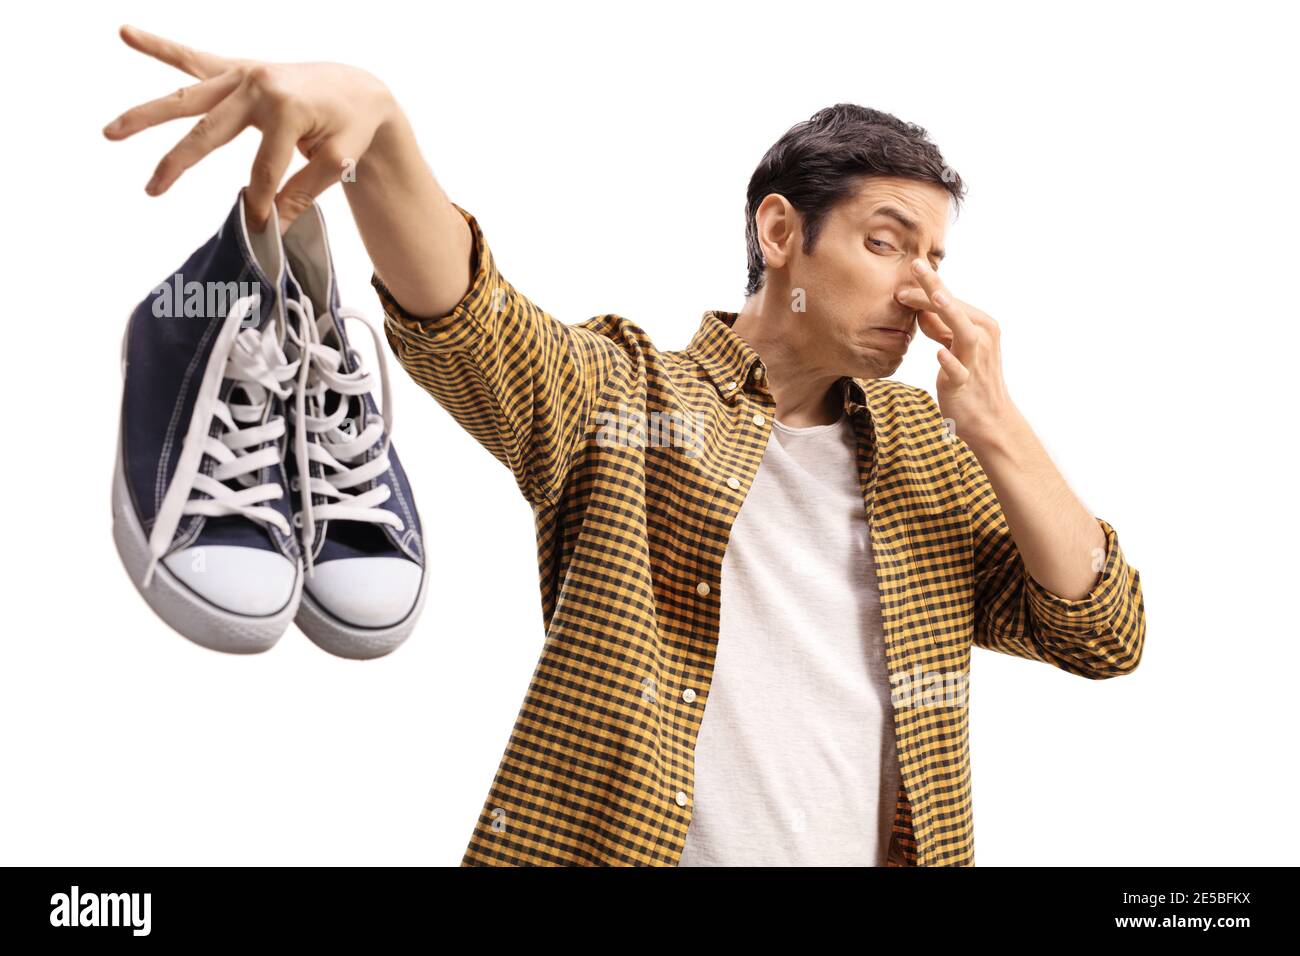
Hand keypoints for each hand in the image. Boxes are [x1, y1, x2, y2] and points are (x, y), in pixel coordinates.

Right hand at [102, 25, 397, 230]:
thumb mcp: (338, 162)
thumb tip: (272, 228)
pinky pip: (194, 58)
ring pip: (188, 98)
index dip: (262, 200)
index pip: (264, 168)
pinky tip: (127, 32)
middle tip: (152, 189)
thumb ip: (302, 192)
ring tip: (111, 131)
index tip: (262, 226)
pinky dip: (160, 46)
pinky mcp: (239, 69)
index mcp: (287, 110)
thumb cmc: (350, 127)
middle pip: (209, 132)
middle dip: (179, 164)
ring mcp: (245, 75)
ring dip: (148, 114)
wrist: (359, 88)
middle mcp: (259, 87)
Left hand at [898, 258, 1017, 449]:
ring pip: (963, 333)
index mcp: (980, 326)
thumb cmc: (970, 380)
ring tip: (935, 297)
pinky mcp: (965, 384)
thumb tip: (920, 308)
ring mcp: (975, 361)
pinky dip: (950, 362)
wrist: (989, 418)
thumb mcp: (954, 347)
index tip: (907, 271)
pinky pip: (959, 371)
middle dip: (934, 287)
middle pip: (955, 309)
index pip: (951, 300)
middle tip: (915, 266)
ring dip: (950, 314)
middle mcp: (982, 338)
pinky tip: (939, 353)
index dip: (929, 286)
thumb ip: (940, 327)